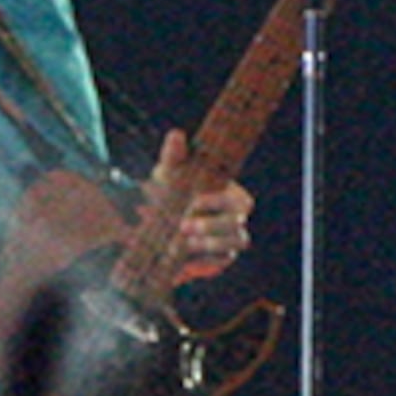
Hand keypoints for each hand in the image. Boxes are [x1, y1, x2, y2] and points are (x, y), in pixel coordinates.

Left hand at [153, 131, 252, 283]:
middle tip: (183, 225)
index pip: (242, 203)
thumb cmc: (169, 189)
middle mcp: (233, 219)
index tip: (194, 201)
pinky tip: (183, 258)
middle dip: (212, 226)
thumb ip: (173, 155)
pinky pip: (219, 261)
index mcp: (229, 197)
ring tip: (182, 242)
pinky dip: (202, 260)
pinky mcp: (216, 258)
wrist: (152, 220)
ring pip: (234, 244)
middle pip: (237, 225)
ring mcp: (227, 240)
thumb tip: (176, 135)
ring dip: (209, 244)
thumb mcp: (167, 173)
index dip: (221, 203)